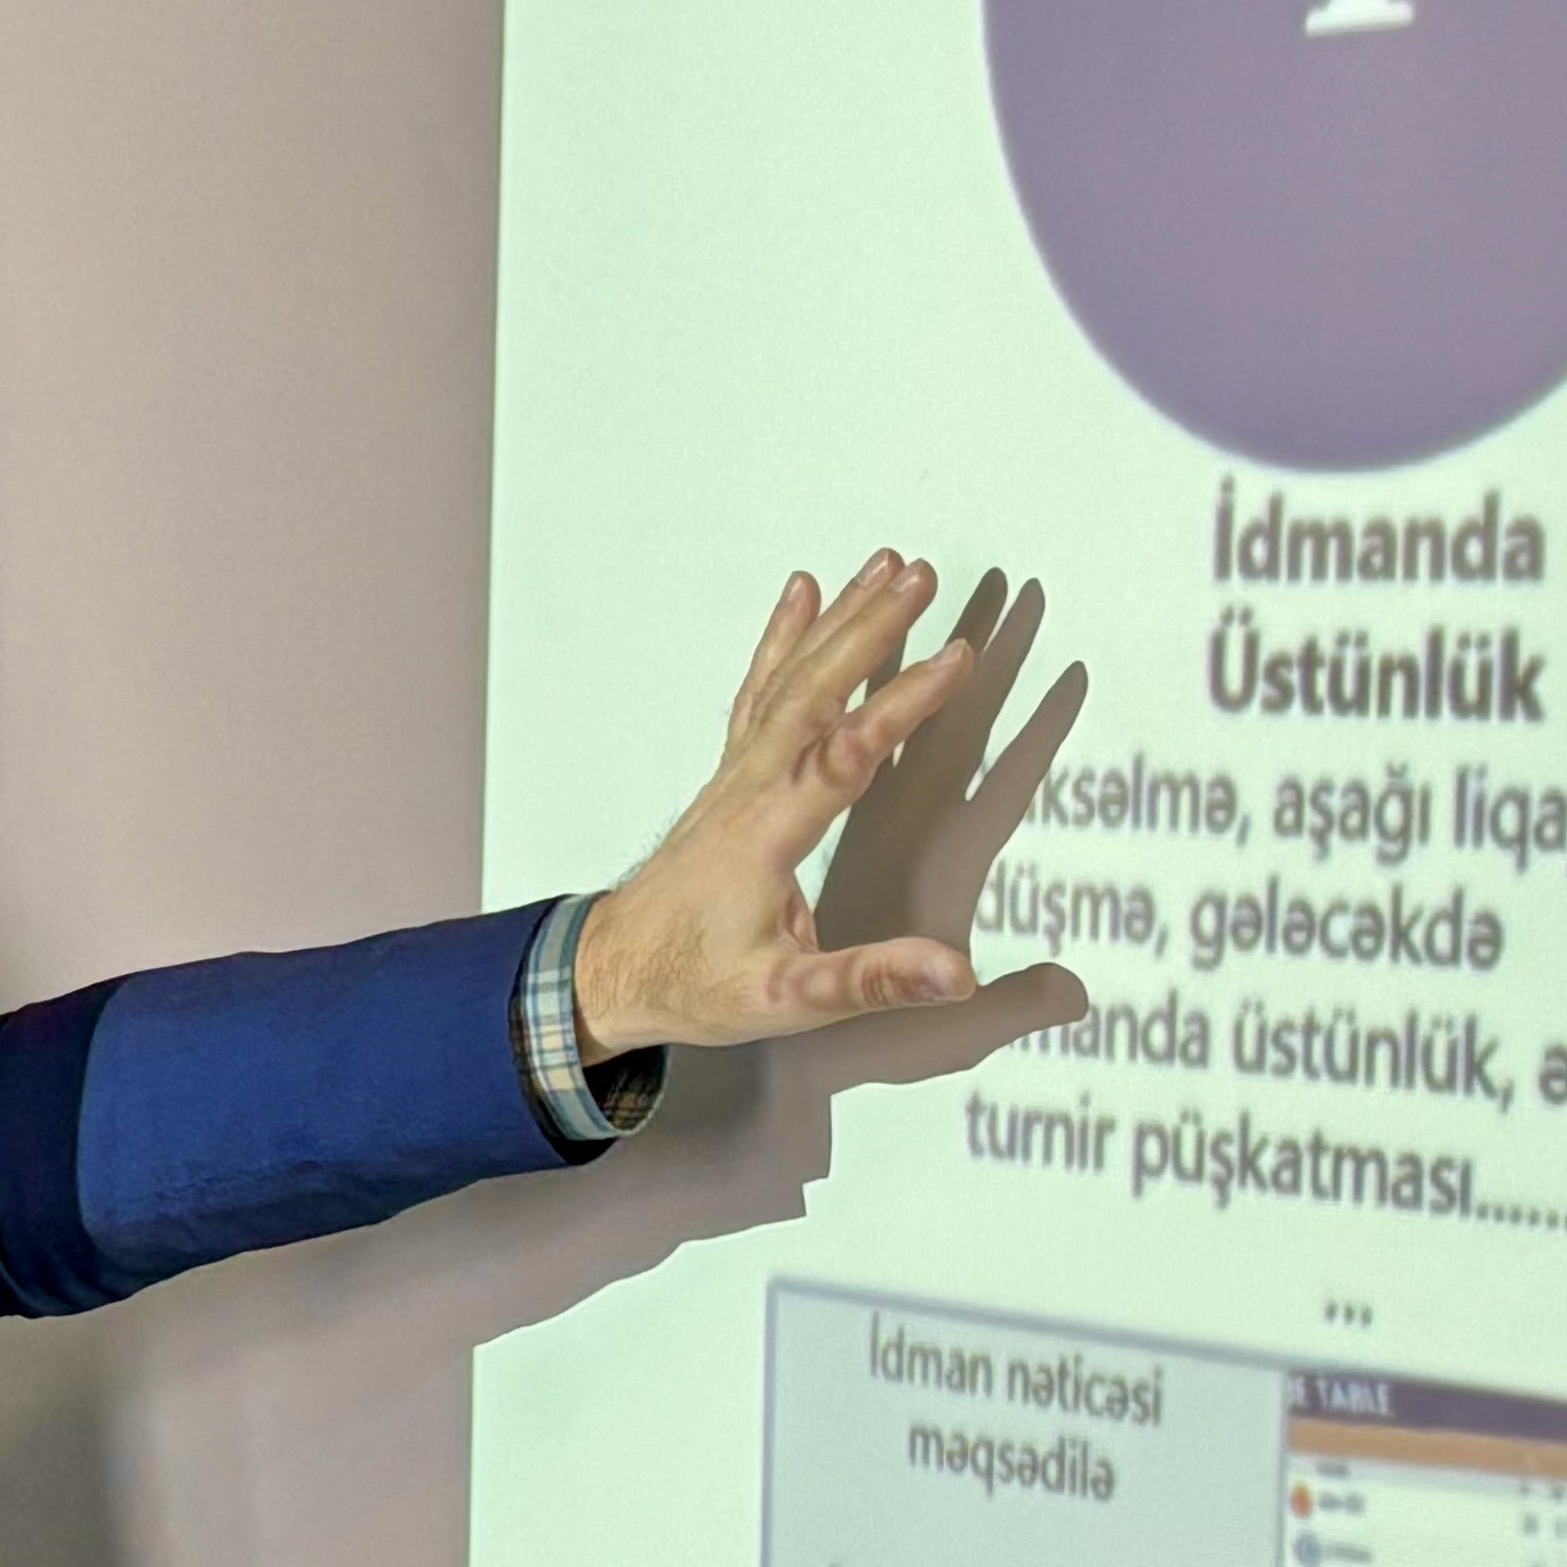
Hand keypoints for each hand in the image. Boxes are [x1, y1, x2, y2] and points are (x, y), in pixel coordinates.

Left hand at [574, 553, 1092, 1059]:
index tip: (956, 656)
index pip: (842, 756)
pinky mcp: (732, 773)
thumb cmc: (690, 984)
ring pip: (790, 679)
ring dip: (840, 620)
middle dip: (871, 629)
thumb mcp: (782, 1001)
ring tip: (887, 565)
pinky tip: (805, 595)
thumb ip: (866, 981)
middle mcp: (748, 788)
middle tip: (924, 575)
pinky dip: (785, 637)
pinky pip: (760, 689)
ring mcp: (736, 774)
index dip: (900, 704)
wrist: (610, 971)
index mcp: (767, 835)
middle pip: (813, 691)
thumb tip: (952, 973)